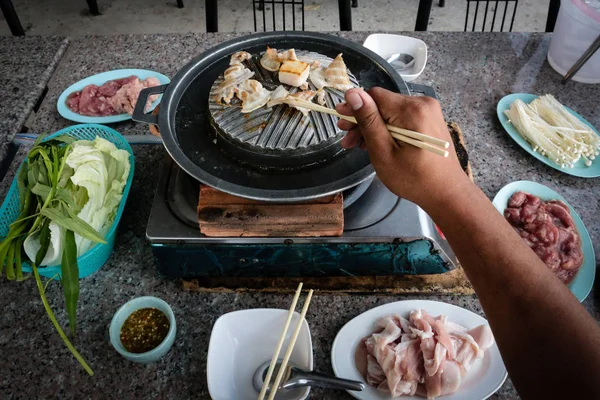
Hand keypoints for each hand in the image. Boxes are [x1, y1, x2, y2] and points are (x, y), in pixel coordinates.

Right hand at [336, 87, 469, 206]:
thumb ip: (368, 121)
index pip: (374, 95)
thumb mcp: (383, 152)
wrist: (447, 193)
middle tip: (347, 141)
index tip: (342, 125)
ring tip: (357, 146)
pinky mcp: (430, 120)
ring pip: (391, 112)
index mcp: (411, 109)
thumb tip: (352, 93)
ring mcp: (429, 111)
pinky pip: (402, 118)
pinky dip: (388, 129)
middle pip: (382, 104)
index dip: (355, 108)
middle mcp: (423, 102)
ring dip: (373, 127)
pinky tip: (377, 143)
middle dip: (362, 121)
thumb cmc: (413, 178)